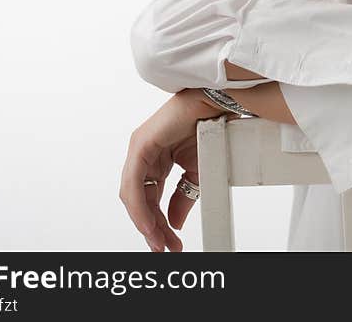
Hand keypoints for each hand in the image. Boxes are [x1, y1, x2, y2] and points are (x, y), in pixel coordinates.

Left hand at [119, 90, 233, 251]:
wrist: (218, 105)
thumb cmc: (209, 129)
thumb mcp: (196, 174)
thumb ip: (183, 197)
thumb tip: (174, 222)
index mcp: (155, 162)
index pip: (150, 200)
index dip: (158, 224)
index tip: (169, 243)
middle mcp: (143, 156)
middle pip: (139, 200)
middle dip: (152, 227)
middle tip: (163, 246)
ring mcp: (139, 149)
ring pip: (132, 194)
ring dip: (144, 221)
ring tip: (158, 239)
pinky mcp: (141, 145)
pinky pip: (134, 182)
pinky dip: (139, 205)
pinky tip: (149, 221)